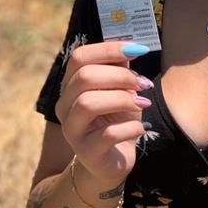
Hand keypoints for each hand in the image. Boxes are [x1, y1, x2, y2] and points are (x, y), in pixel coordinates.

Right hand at [55, 41, 151, 182]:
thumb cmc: (117, 122)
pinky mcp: (86, 152)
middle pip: (84, 78)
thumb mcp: (121, 92)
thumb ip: (121, 70)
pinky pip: (107, 134)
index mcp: (71, 86)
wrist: (112, 162)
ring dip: (122, 99)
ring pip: (88, 103)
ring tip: (141, 103)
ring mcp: (72, 130)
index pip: (80, 57)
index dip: (109, 49)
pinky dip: (130, 128)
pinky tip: (142, 128)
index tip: (139, 50)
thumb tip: (131, 46)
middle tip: (143, 84)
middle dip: (120, 76)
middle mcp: (65, 106)